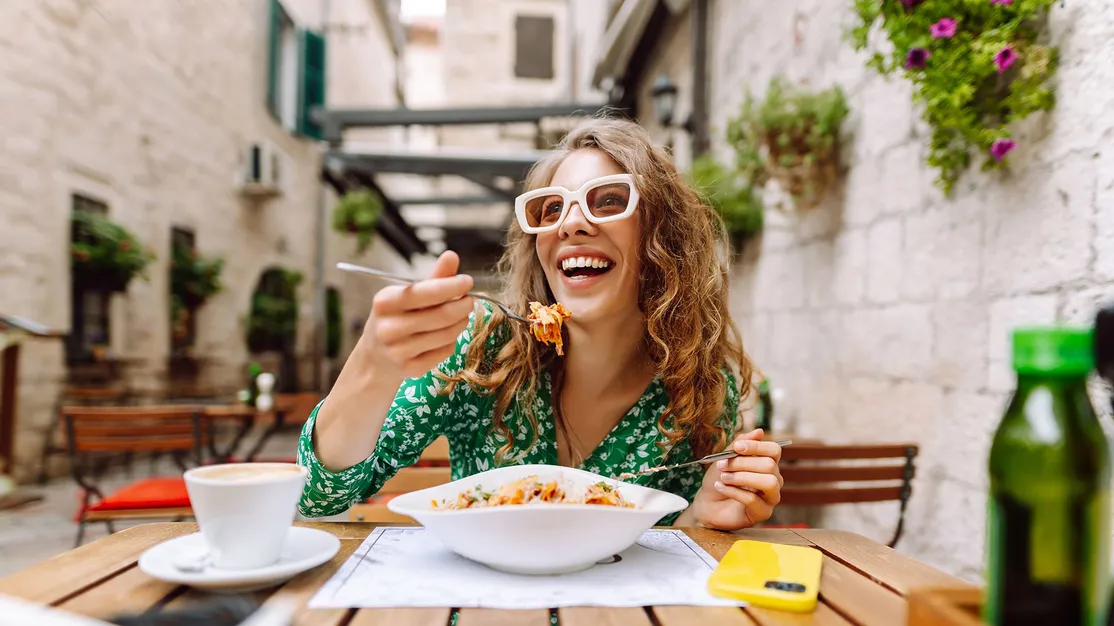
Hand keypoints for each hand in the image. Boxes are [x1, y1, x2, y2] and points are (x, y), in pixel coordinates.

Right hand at [358, 250, 473, 379]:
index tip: (468, 282)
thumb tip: (452, 256)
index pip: (426, 292)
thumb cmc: (395, 318)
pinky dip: (452, 341)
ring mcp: (398, 351)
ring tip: (461, 316)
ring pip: (447, 334)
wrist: (375, 357)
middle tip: (470, 301)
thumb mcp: (406, 295)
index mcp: (386, 302)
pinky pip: (444, 351)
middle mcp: (389, 327)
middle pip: (442, 315)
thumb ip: (433, 278)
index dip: (452, 286)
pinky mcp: (410, 369)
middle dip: (463, 306)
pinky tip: (446, 336)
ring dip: (461, 323)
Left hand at [690, 429, 782, 530]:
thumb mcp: (726, 457)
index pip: (774, 450)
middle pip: (769, 465)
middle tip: (722, 465)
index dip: (757, 446)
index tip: (737, 448)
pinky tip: (721, 487)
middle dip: (742, 463)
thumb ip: (741, 444)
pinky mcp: (763, 513)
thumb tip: (759, 431)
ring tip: (724, 477)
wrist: (707, 502)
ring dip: (742, 477)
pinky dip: (733, 491)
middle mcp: (774, 479)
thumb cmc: (719, 478)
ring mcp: (771, 498)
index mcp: (767, 463)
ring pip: (769, 482)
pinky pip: (753, 500)